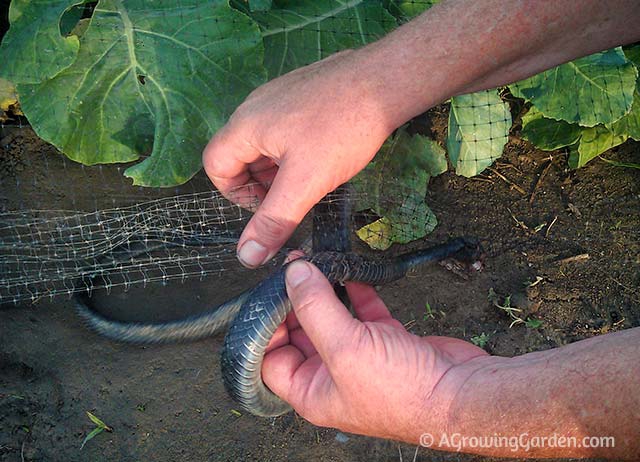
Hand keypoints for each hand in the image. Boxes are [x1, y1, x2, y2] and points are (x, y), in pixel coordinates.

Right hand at [202, 49, 397, 267]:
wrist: (384, 82)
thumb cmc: (343, 129)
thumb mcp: (306, 182)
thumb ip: (275, 219)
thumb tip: (248, 256)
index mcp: (245, 124)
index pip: (214, 166)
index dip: (235, 195)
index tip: (268, 207)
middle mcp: (255, 106)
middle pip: (238, 155)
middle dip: (259, 184)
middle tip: (291, 197)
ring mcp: (278, 96)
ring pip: (263, 144)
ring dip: (278, 169)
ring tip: (309, 179)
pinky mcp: (300, 94)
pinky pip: (283, 130)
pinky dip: (293, 151)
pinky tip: (321, 157)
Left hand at [262, 259, 487, 440]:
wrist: (462, 394)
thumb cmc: (403, 393)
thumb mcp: (346, 348)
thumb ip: (315, 309)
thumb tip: (293, 275)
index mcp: (312, 391)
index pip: (271, 359)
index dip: (266, 327)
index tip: (268, 293)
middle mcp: (332, 376)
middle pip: (301, 333)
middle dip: (295, 301)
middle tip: (292, 269)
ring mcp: (360, 357)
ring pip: (332, 319)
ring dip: (324, 292)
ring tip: (316, 263)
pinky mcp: (386, 341)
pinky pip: (362, 311)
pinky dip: (355, 292)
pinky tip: (350, 273)